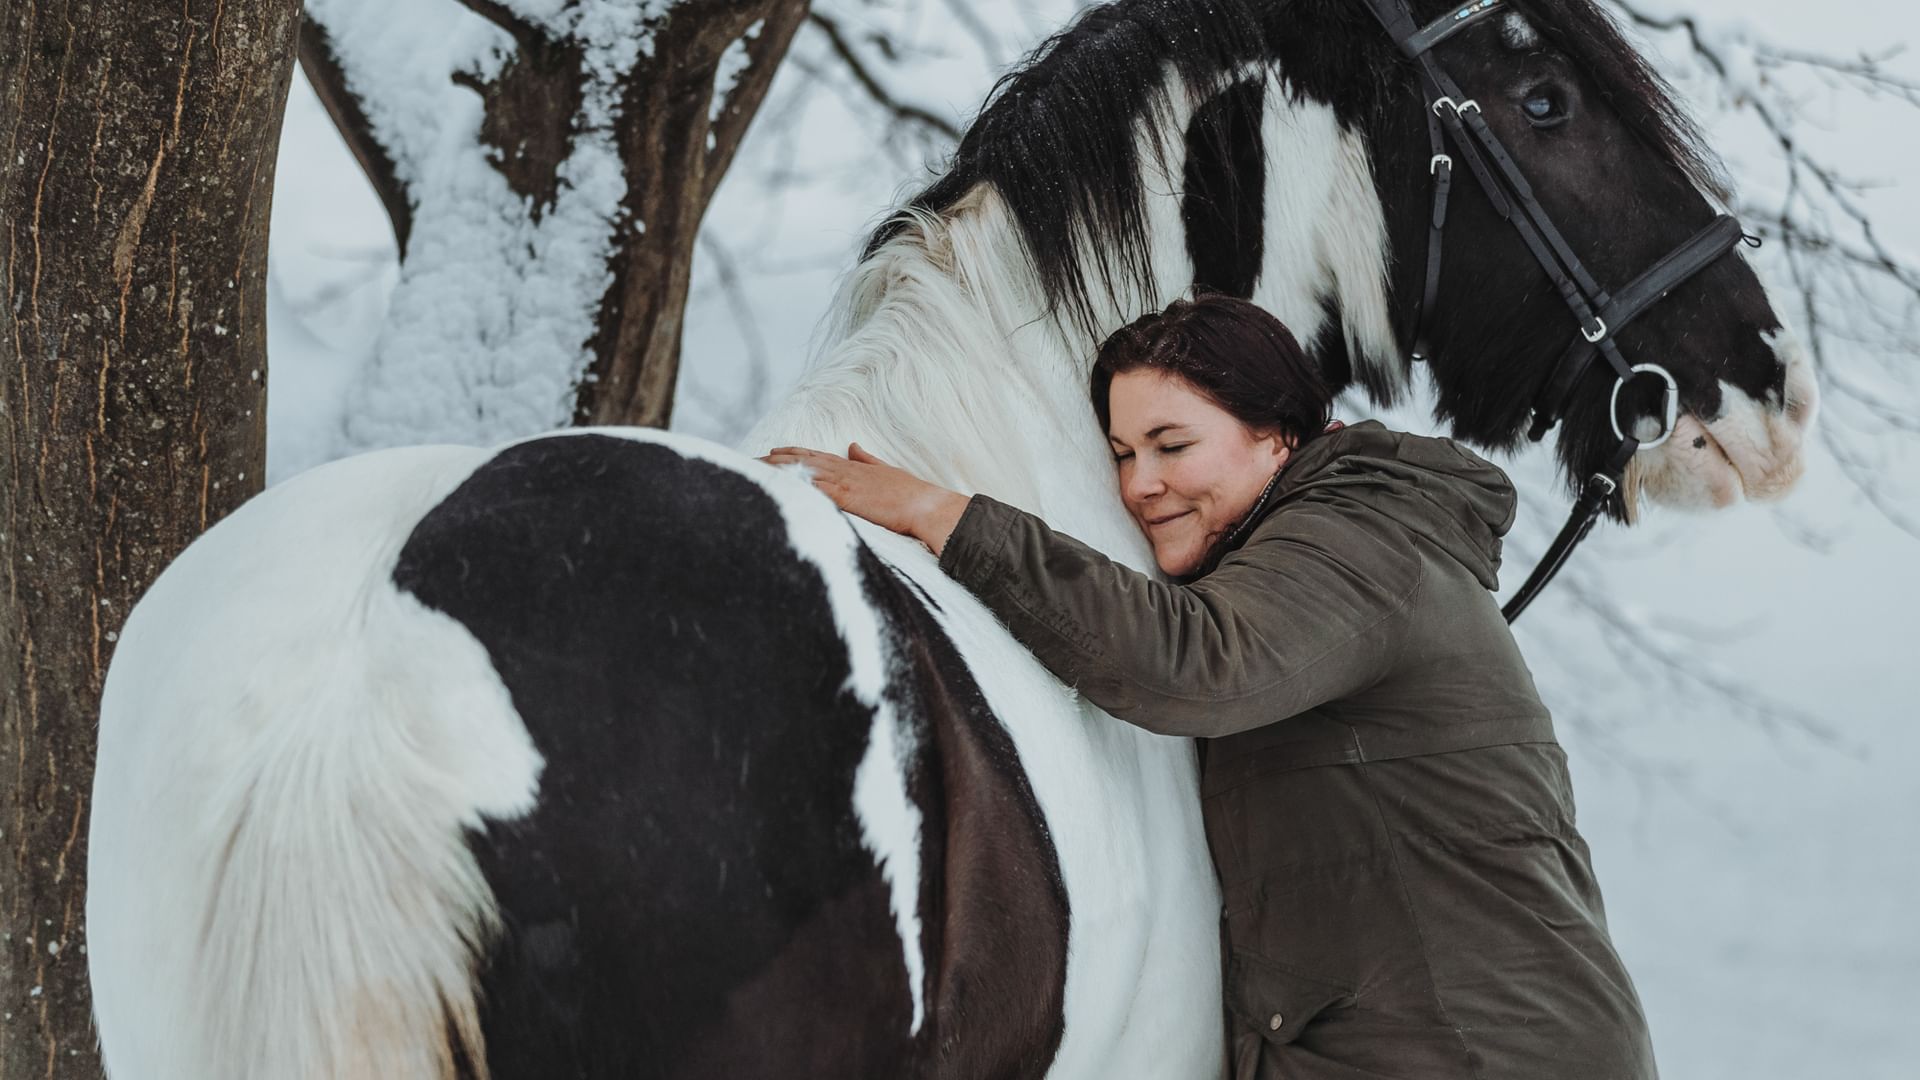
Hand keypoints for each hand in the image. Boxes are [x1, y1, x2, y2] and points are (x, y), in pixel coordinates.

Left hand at [760, 443, 971, 555]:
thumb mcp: (885, 471)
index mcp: (852, 466)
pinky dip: (795, 487)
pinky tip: (777, 487)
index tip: (773, 452)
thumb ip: (866, 459)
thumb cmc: (910, 494)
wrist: (926, 505)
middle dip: (775, 460)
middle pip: (802, 460)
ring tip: (754, 470)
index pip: (815, 456)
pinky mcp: (846, 498)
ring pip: (803, 472)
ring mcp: (844, 482)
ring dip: (778, 471)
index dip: (792, 453)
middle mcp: (844, 470)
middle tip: (751, 459)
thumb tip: (852, 446)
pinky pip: (814, 491)